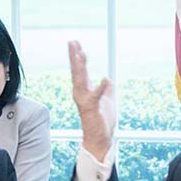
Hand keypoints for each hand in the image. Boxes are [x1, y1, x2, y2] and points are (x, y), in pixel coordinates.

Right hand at [68, 40, 114, 160]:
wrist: (100, 139)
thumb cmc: (102, 121)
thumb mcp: (107, 99)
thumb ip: (106, 89)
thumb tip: (108, 80)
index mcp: (84, 91)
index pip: (79, 70)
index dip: (77, 56)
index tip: (75, 43)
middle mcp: (81, 94)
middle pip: (77, 72)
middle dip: (74, 57)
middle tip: (72, 42)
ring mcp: (85, 101)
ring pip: (81, 81)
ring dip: (81, 67)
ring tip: (81, 54)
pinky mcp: (91, 109)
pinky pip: (96, 97)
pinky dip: (101, 88)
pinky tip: (106, 79)